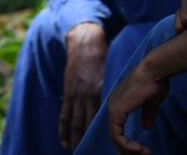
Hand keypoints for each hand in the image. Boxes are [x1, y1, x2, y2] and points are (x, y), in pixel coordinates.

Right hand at [60, 22, 107, 149]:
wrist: (85, 44)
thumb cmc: (103, 58)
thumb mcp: (112, 72)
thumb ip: (116, 88)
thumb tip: (123, 104)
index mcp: (101, 90)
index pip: (102, 115)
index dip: (105, 130)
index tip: (111, 143)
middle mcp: (87, 95)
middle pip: (87, 123)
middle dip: (88, 140)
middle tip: (92, 154)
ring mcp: (75, 94)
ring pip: (75, 122)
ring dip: (75, 139)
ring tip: (77, 152)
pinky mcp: (67, 93)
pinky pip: (64, 115)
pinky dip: (63, 130)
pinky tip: (65, 142)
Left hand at [108, 60, 168, 154]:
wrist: (155, 69)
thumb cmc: (155, 81)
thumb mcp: (152, 101)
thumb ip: (147, 114)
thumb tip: (147, 126)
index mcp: (119, 103)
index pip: (118, 128)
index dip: (128, 142)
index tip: (142, 149)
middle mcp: (112, 106)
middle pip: (115, 135)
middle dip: (127, 149)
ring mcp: (113, 109)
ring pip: (115, 138)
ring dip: (128, 150)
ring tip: (143, 154)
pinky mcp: (116, 112)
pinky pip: (117, 136)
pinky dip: (127, 145)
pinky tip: (139, 149)